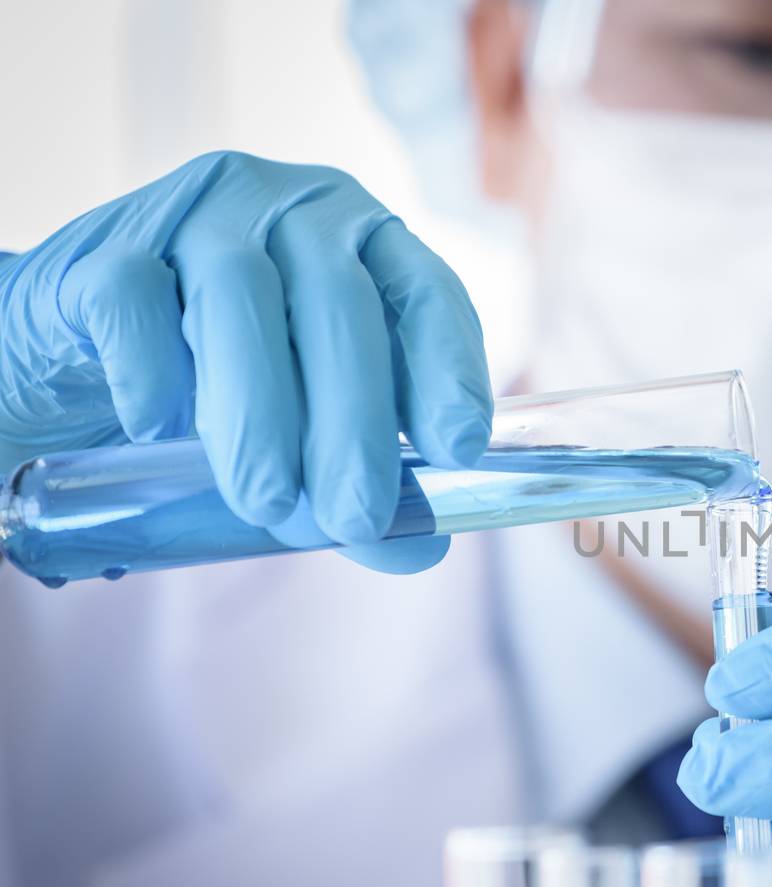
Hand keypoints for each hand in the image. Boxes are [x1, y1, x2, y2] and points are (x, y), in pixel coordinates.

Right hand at [0, 151, 491, 572]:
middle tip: (354, 516)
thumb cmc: (215, 388)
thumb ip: (358, 483)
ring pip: (240, 297)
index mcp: (364, 246)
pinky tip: (158, 428)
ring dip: (260, 412)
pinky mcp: (103, 245)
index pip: (428, 292)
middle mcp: (290, 211)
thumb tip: (418, 550)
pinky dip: (152, 368)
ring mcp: (196, 215)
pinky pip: (134, 296)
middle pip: (340, 305)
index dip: (449, 370)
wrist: (73, 359)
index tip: (457, 450)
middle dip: (354, 422)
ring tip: (266, 502)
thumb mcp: (302, 434)